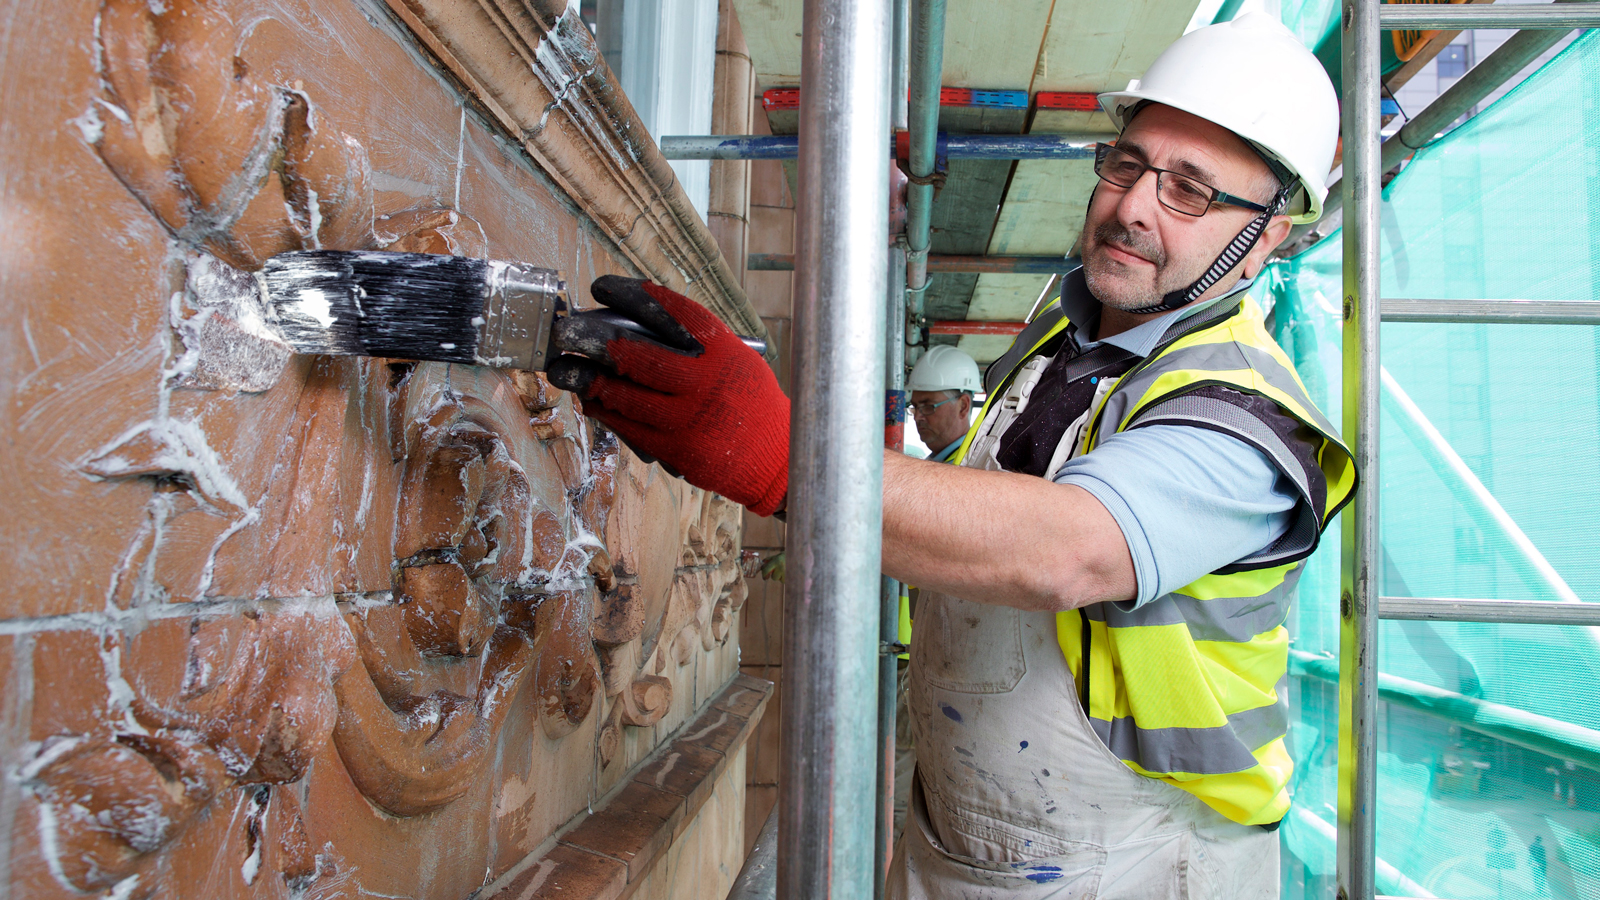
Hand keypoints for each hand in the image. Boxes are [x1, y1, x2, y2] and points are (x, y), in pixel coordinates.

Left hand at [546, 276, 788, 515]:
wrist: (776, 455)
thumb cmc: (750, 400)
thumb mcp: (737, 359)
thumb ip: (696, 345)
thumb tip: (636, 324)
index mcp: (724, 350)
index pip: (674, 312)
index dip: (633, 295)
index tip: (603, 287)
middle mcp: (706, 383)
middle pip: (640, 356)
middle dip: (596, 342)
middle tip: (565, 332)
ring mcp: (690, 419)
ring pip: (626, 397)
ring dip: (589, 381)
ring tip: (564, 370)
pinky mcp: (678, 450)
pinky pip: (631, 428)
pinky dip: (606, 412)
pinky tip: (591, 400)